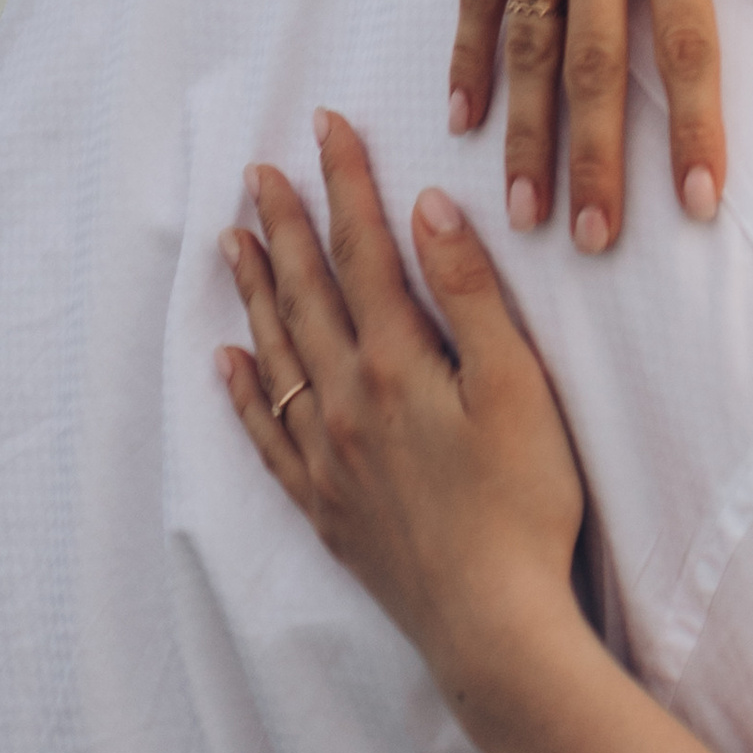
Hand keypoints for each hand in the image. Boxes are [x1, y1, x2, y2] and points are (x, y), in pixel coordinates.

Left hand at [218, 112, 590, 715]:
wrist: (490, 625)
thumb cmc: (524, 504)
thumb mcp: (518, 388)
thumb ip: (471, 296)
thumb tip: (426, 211)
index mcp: (396, 366)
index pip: (361, 254)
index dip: (344, 186)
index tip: (325, 127)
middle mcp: (345, 404)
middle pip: (306, 297)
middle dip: (284, 227)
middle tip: (259, 174)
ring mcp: (328, 459)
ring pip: (277, 357)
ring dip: (255, 294)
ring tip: (232, 243)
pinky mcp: (326, 507)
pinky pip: (266, 437)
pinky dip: (244, 393)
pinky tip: (228, 363)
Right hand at [451, 0, 752, 250]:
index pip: (687, 42)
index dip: (695, 127)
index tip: (702, 204)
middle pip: (594, 63)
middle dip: (596, 160)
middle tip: (597, 244)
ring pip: (522, 42)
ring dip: (523, 134)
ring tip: (523, 211)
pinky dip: (464, 58)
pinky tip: (461, 119)